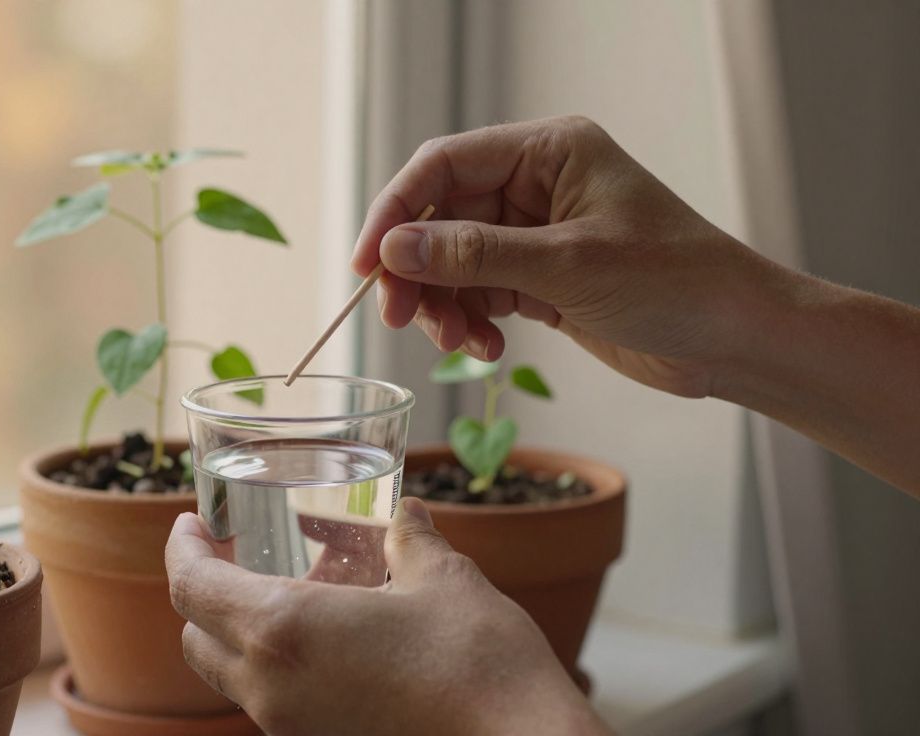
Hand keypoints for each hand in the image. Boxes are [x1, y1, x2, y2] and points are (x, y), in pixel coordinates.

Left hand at [165, 498, 609, 735]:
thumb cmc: (480, 662)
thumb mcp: (444, 579)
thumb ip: (411, 538)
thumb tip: (405, 513)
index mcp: (283, 630)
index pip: (191, 586)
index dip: (181, 548)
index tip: (193, 523)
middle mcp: (270, 687)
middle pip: (195, 637)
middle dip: (203, 592)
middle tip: (234, 554)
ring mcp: (291, 728)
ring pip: (230, 676)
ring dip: (240, 631)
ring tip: (295, 592)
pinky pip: (271, 703)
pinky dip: (275, 666)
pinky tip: (330, 640)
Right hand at [352, 115, 788, 398]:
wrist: (738, 339)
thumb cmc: (678, 282)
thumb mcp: (567, 265)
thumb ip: (474, 255)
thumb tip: (394, 250)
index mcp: (549, 151)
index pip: (445, 166)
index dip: (396, 212)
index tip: (366, 265)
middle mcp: (538, 184)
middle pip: (441, 218)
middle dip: (419, 271)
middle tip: (400, 318)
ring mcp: (539, 233)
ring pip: (455, 261)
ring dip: (445, 304)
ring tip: (460, 342)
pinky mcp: (544, 278)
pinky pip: (481, 292)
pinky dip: (473, 321)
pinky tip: (487, 347)